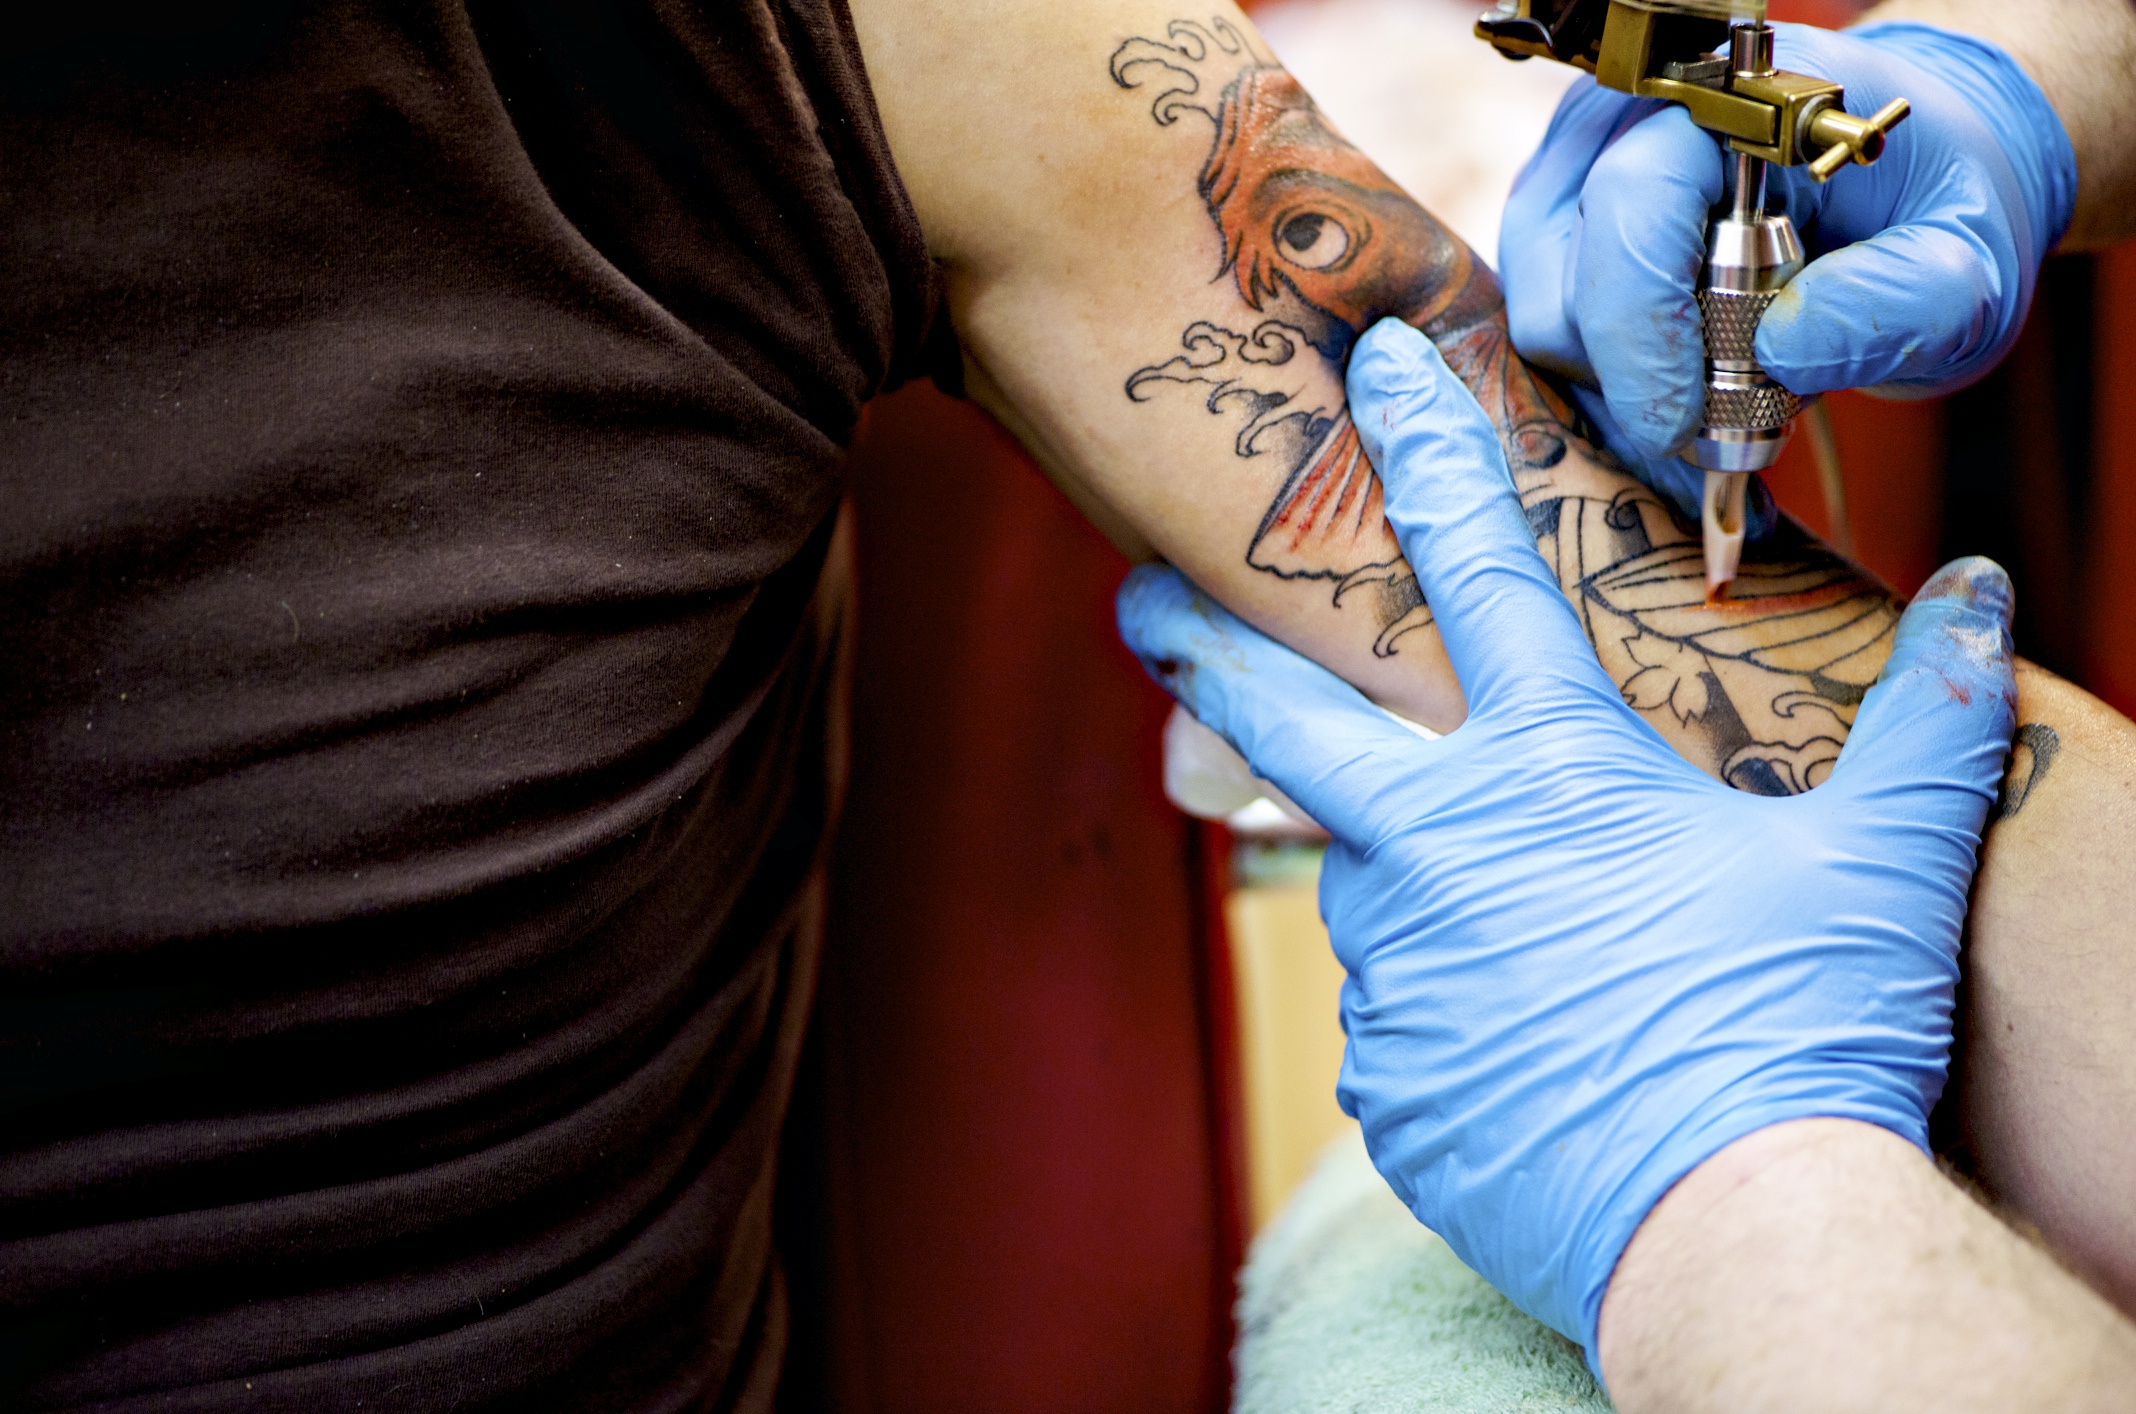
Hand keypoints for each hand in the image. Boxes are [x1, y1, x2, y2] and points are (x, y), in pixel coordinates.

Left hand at [1115, 319, 2017, 1373]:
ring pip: (1370, 893)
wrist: (1735, 1236)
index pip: (1478, 570)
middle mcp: (1428, 857)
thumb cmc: (1802, 1034)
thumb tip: (1985, 593)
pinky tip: (1532, 1046)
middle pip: (1282, 719)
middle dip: (1205, 640)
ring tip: (1528, 938)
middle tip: (1139, 593)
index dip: (1429, 450)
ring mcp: (1389, 974)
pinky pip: (1404, 1019)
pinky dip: (1453, 1011)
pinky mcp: (1386, 1084)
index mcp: (1541, 774)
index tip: (1378, 366)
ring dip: (1418, 886)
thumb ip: (1928, 723)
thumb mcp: (1876, 867)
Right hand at [1500, 21, 2076, 515]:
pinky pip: (1548, 329)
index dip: (1644, 331)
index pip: (1633, 205)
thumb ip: (1896, 304)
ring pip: (1545, 316)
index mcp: (1735, 101)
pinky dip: (1606, 384)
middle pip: (1567, 280)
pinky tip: (1678, 399)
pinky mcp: (1560, 226)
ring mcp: (1580, 171)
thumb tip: (1780, 351)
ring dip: (1621, 387)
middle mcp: (1632, 120)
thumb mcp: (1964, 263)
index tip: (1683, 425)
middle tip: (1730, 424)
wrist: (1901, 178)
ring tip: (1716, 406)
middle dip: (1639, 377)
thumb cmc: (1929, 206)